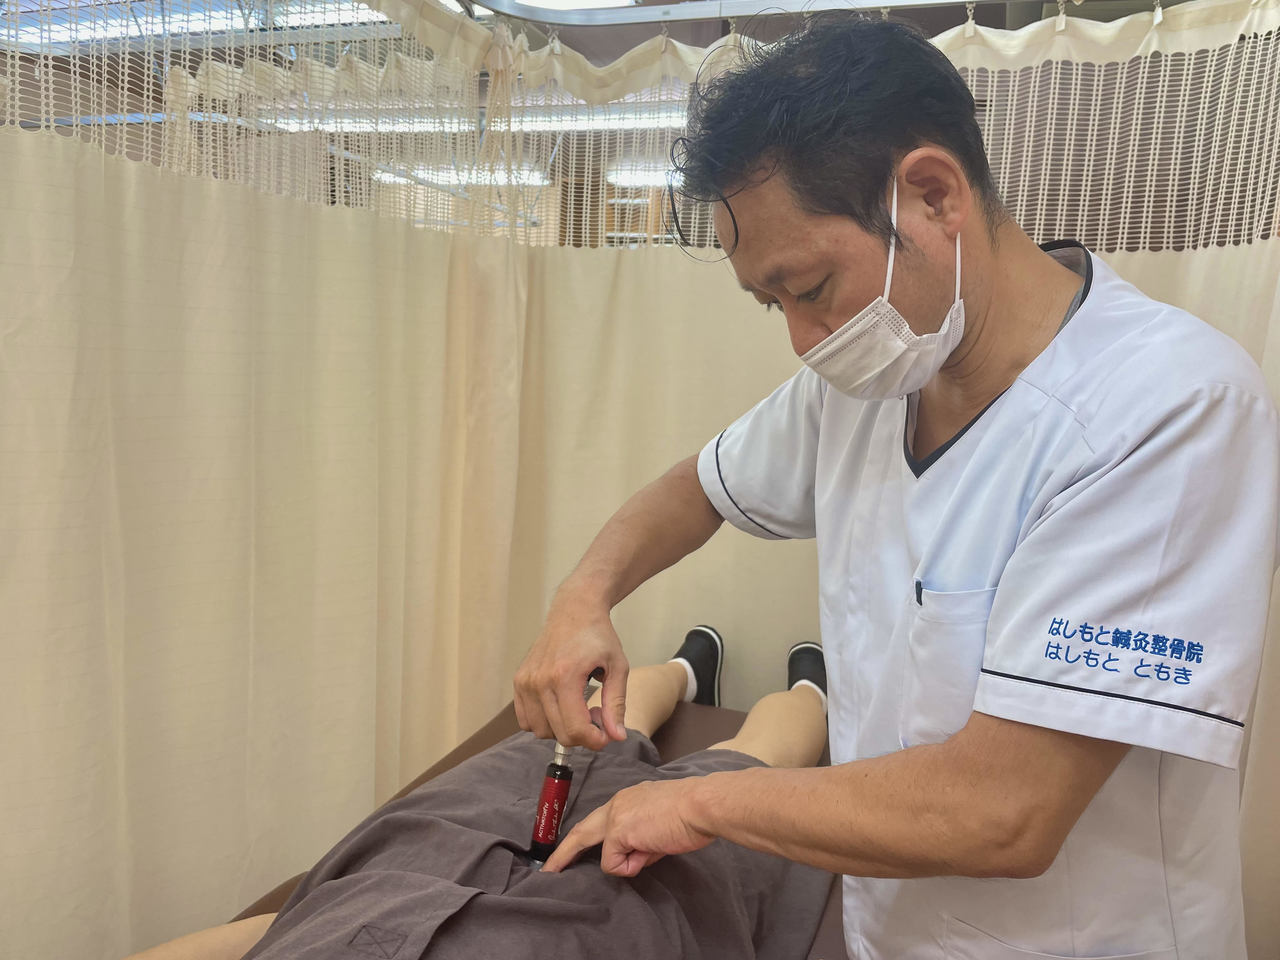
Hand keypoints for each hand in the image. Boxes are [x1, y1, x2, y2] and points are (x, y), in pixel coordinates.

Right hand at [514, 587, 629, 749]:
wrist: (574, 610)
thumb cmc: (598, 636)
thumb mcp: (618, 667)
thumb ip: (616, 704)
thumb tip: (617, 737)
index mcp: (565, 676)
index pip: (574, 730)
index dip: (594, 740)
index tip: (607, 734)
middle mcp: (539, 680)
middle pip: (558, 734)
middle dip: (582, 734)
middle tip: (597, 714)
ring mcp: (525, 681)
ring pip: (540, 731)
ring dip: (562, 729)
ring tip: (579, 708)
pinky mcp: (519, 681)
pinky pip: (526, 720)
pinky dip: (544, 721)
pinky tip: (561, 706)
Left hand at [539, 778, 714, 875]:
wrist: (700, 806)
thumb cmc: (690, 814)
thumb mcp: (659, 826)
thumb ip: (641, 839)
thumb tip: (634, 857)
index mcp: (627, 799)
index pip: (600, 819)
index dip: (587, 835)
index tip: (577, 848)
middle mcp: (617, 804)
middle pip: (581, 831)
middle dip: (563, 853)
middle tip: (548, 868)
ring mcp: (615, 817)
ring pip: (603, 851)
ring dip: (629, 861)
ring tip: (656, 845)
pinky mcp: (617, 832)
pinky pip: (615, 863)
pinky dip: (632, 865)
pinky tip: (653, 848)